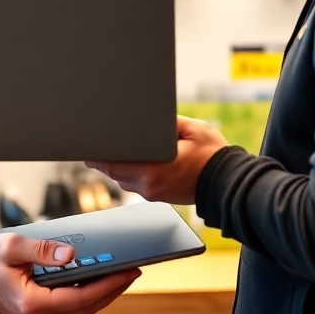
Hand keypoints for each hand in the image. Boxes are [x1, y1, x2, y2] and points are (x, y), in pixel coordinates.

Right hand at [0, 233, 139, 313]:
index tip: (126, 272)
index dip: (108, 285)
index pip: (81, 298)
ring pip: (80, 311)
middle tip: (132, 273)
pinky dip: (88, 297)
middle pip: (86, 308)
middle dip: (112, 290)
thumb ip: (43, 250)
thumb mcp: (13, 246)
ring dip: (103, 295)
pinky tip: (97, 283)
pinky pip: (70, 309)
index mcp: (32, 304)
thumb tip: (69, 255)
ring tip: (120, 277)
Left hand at [86, 115, 227, 203]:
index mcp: (154, 170)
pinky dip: (127, 174)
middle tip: (91, 147)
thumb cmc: (212, 155)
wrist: (227, 182)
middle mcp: (150, 185)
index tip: (87, 149)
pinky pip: (134, 185)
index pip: (115, 164)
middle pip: (115, 173)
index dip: (98, 156)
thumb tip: (150, 116)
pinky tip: (125, 163)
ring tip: (105, 153)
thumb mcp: (191, 128)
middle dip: (103, 160)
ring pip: (122, 180)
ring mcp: (153, 193)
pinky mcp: (158, 196)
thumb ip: (167, 122)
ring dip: (114, 167)